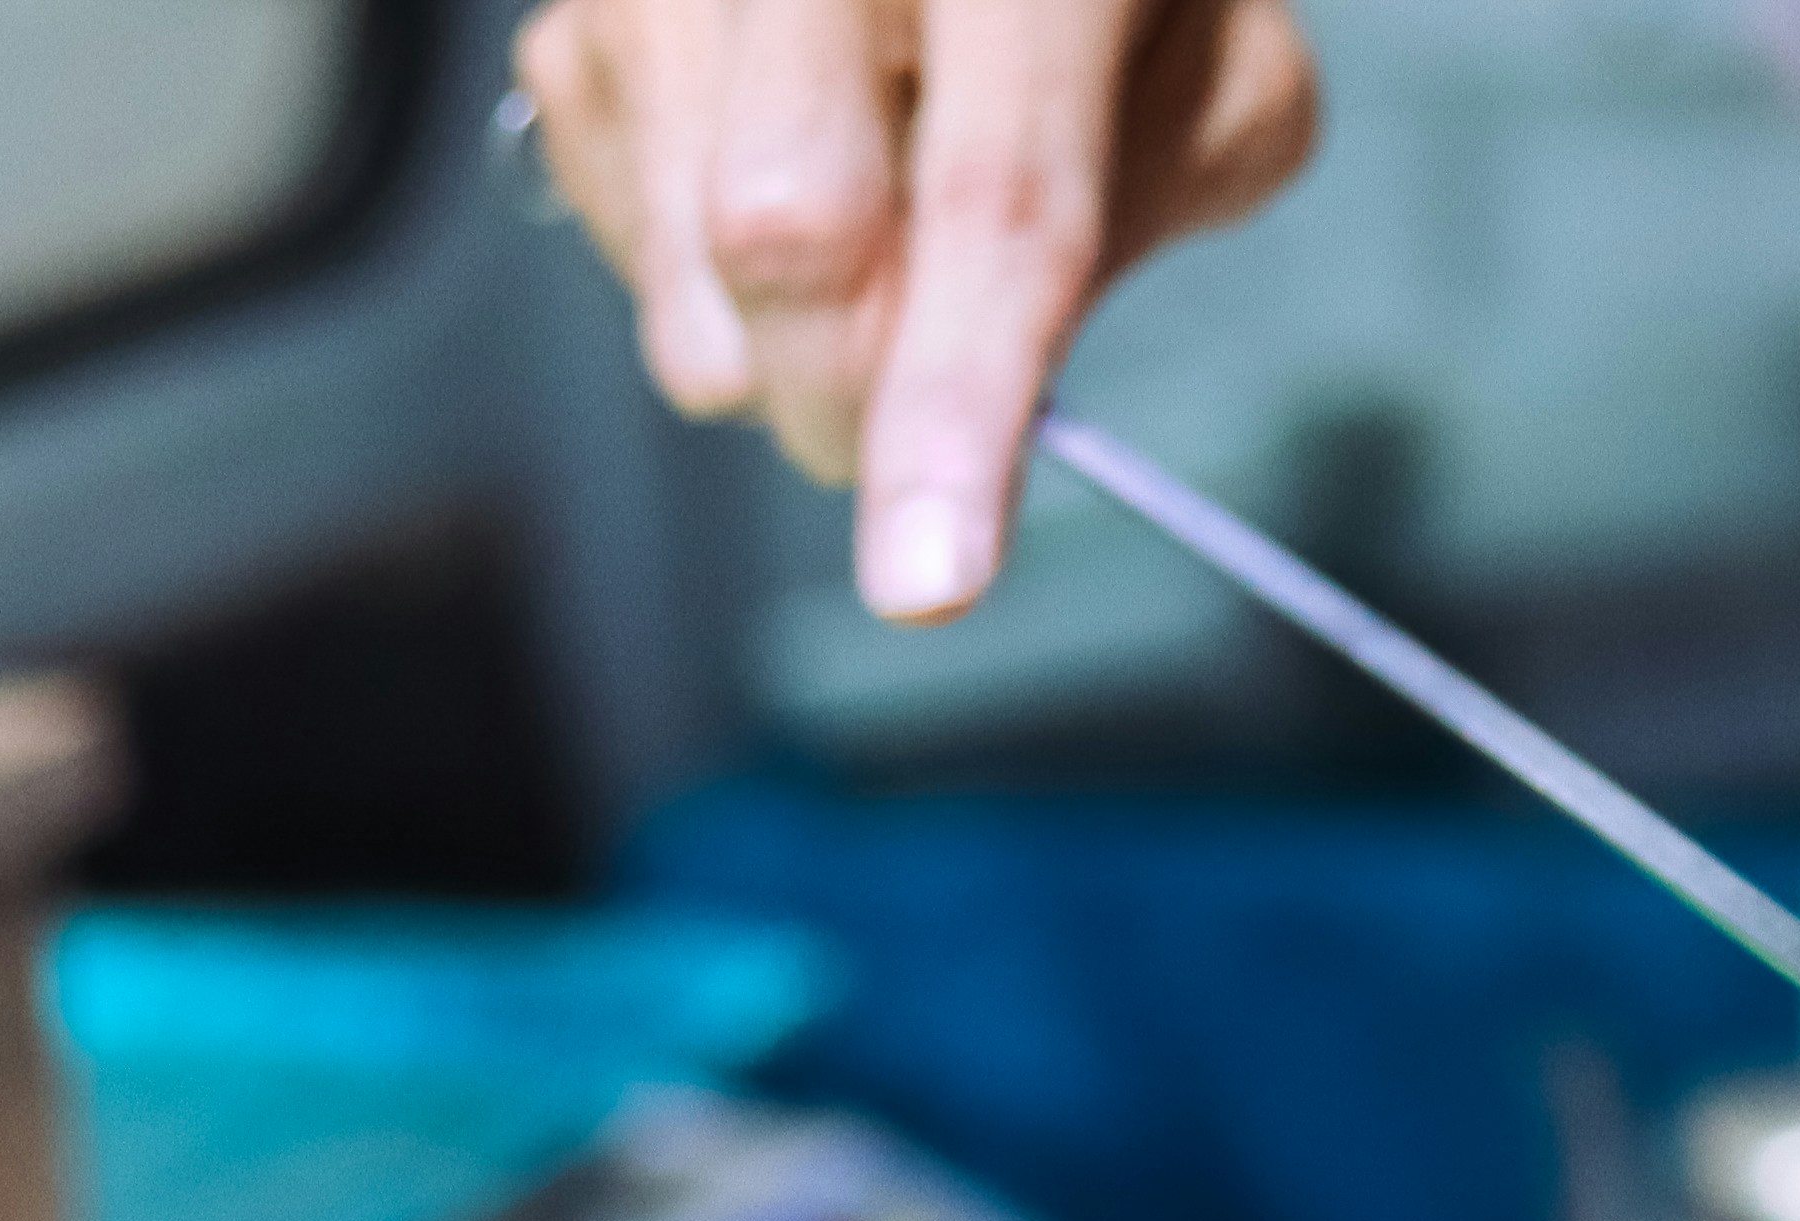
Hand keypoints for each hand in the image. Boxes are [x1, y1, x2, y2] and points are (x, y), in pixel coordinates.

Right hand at [513, 0, 1318, 623]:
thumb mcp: (1217, 77)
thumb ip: (1146, 214)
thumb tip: (1004, 386)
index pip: (992, 199)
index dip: (954, 405)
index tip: (926, 585)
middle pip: (787, 235)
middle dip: (855, 399)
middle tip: (916, 437)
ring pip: (679, 256)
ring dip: (780, 347)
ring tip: (870, 244)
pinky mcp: (582, 8)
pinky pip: (614, 227)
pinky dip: (708, 277)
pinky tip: (784, 179)